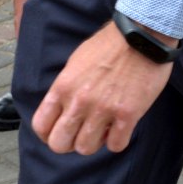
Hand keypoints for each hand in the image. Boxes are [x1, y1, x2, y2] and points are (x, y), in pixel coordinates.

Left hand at [32, 21, 174, 154]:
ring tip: (103, 128)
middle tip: (81, 133)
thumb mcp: (76, 62)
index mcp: (63, 86)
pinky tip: (121, 127)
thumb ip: (66, 88)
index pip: (40, 125)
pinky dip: (117, 140)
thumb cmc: (109, 46)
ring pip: (86, 148)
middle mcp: (79, 101)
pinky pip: (115, 146)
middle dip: (69, 143)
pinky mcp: (127, 115)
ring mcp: (103, 109)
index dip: (48, 134)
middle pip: (59, 144)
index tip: (59, 131)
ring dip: (95, 142)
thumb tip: (61, 110)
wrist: (141, 35)